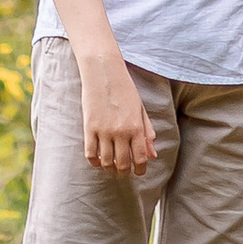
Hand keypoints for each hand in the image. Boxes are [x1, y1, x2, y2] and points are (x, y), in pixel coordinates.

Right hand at [76, 49, 155, 171]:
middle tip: (125, 169)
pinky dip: (95, 162)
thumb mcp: (140, 109)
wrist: (104, 72)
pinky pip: (90, 155)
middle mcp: (120, 131)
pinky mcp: (89, 128)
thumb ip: (147, 132)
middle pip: (122, 164)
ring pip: (106, 163)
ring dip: (110, 167)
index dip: (140, 169)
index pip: (140, 158)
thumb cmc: (125, 89)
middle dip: (125, 170)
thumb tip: (153, 155)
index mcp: (136, 126)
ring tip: (112, 164)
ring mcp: (103, 131)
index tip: (139, 172)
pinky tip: (99, 158)